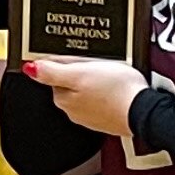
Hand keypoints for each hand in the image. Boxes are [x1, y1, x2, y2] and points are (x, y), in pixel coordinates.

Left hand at [24, 52, 146, 139]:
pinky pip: (101, 98)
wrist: (144, 111)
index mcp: (62, 99)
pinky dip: (106, 91)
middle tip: (98, 64)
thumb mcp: (79, 73)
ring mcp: (91, 116)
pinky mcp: (107, 117)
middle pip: (70, 82)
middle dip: (81, 71)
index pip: (55, 74)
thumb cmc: (115, 91)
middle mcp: (73, 111)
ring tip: (110, 75)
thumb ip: (52, 71)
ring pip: (87, 90)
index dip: (67, 61)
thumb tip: (30, 68)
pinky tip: (116, 87)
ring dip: (95, 81)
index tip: (81, 57)